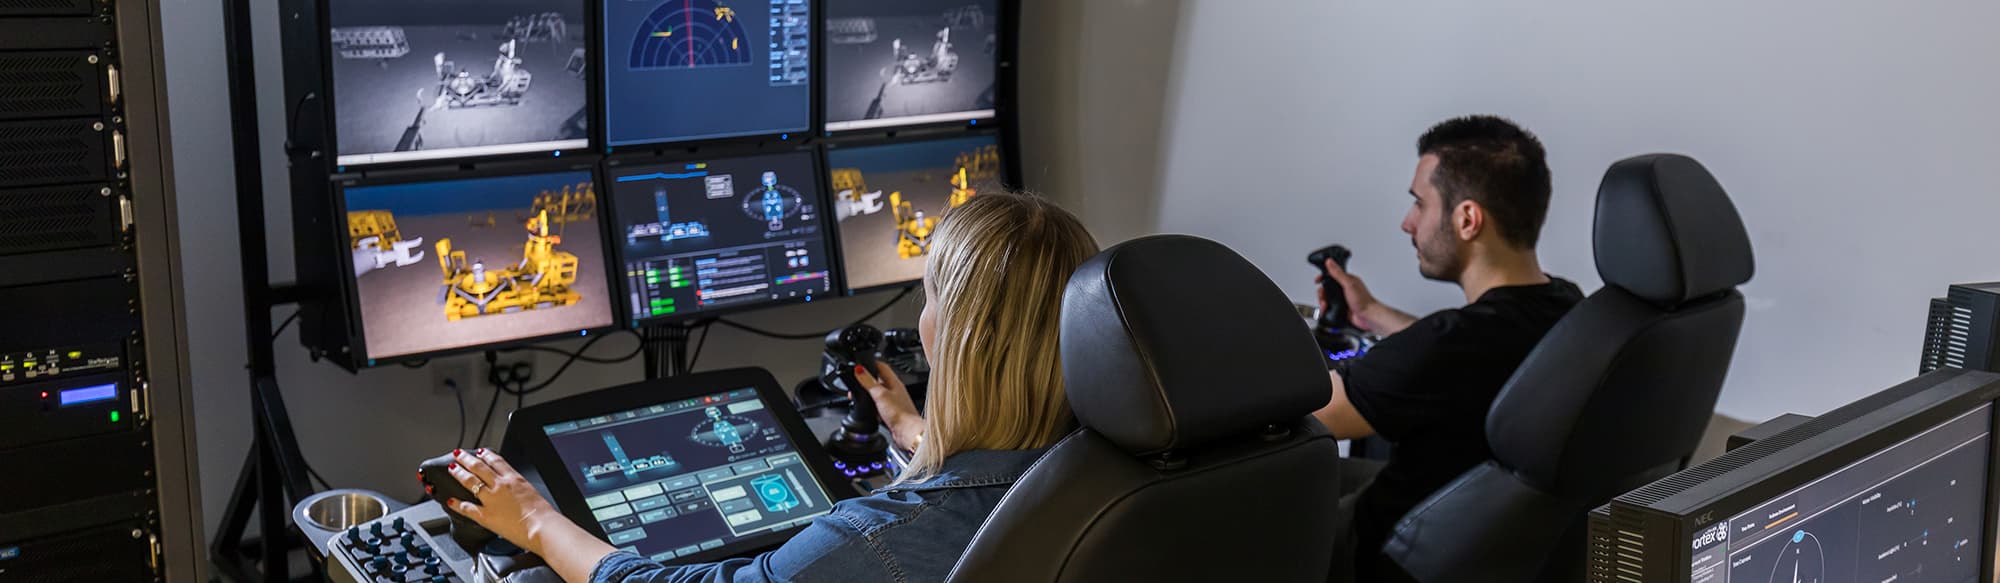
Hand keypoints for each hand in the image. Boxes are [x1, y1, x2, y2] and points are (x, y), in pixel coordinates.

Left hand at [443, 449, 569, 555]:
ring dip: (459, 473)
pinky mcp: (486, 515)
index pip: (496, 461)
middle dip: (466, 459)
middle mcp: (500, 486)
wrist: (542, 526)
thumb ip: (521, 490)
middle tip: (458, 454)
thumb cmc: (543, 514)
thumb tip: (517, 492)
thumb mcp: (533, 493)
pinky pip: (467, 508)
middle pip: (479, 467)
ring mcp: (491, 500)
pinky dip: (457, 504)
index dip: (486, 455)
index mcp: (514, 479)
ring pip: (470, 482)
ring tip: (452, 468)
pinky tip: (450, 501)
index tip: (480, 452)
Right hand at [854, 362, 923, 450]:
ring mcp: (894, 402)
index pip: (882, 367)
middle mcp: (895, 391)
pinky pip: (879, 407)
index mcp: (895, 382)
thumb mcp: (880, 394)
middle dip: (867, 380)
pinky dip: (872, 408)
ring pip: (879, 394)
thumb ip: (869, 382)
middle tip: (857, 380)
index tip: (862, 363)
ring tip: (860, 395)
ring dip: (869, 395)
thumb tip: (859, 369)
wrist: (907, 432)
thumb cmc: (900, 413)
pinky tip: (869, 410)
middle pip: (880, 380)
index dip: (871, 363)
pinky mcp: (891, 414)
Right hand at [1319, 259, 1380, 331]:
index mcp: (1347, 280)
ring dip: (1323, 301)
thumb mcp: (1349, 284)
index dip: (1323, 277)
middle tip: (1322, 296)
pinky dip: (1326, 308)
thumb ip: (1338, 273)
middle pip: (1327, 287)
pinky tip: (1327, 309)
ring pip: (1327, 297)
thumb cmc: (1363, 300)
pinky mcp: (1340, 307)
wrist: (1367, 317)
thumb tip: (1330, 262)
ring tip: (1325, 305)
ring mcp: (1342, 298)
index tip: (1317, 280)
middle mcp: (1344, 288)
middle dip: (1322, 292)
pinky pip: (1329, 306)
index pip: (1332, 275)